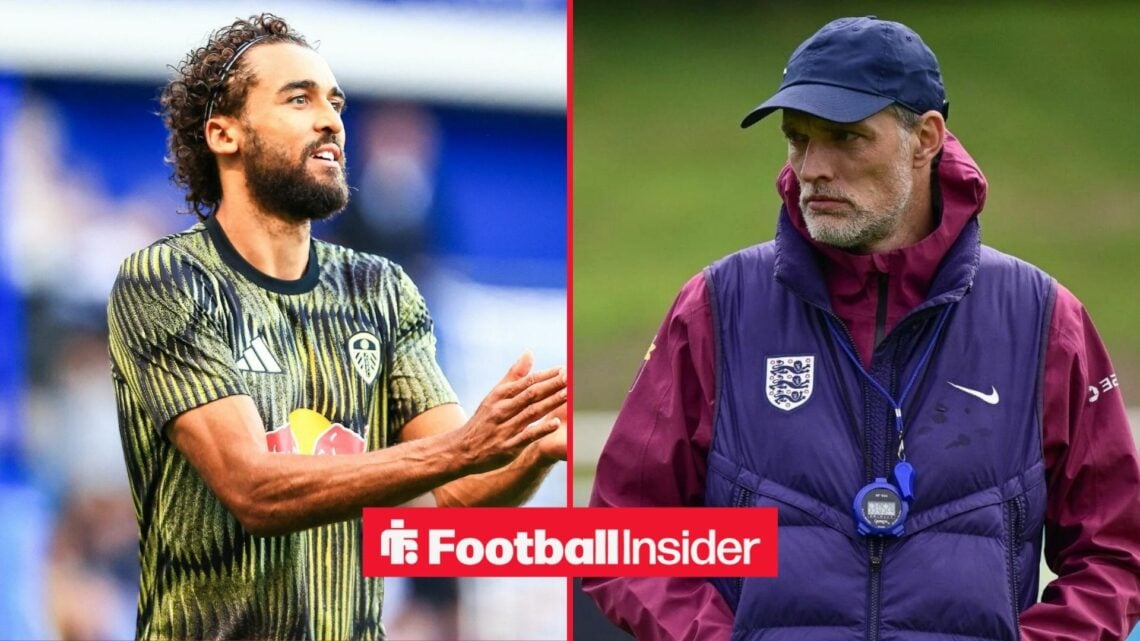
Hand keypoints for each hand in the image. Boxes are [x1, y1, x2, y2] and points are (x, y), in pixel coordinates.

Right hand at [456, 351, 566, 473]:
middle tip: (571, 377)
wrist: (460, 449)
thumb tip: (530, 352)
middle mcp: (502, 409)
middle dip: (552, 385)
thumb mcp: (495, 395)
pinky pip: (526, 436)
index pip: (528, 381)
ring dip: (550, 402)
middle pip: (531, 394)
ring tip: (569, 394)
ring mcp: (504, 428)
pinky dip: (540, 429)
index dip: (547, 375)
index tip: (566, 368)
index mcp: (500, 395)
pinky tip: (555, 423)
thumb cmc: (483, 420)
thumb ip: (514, 375)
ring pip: (531, 412)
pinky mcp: (507, 447)